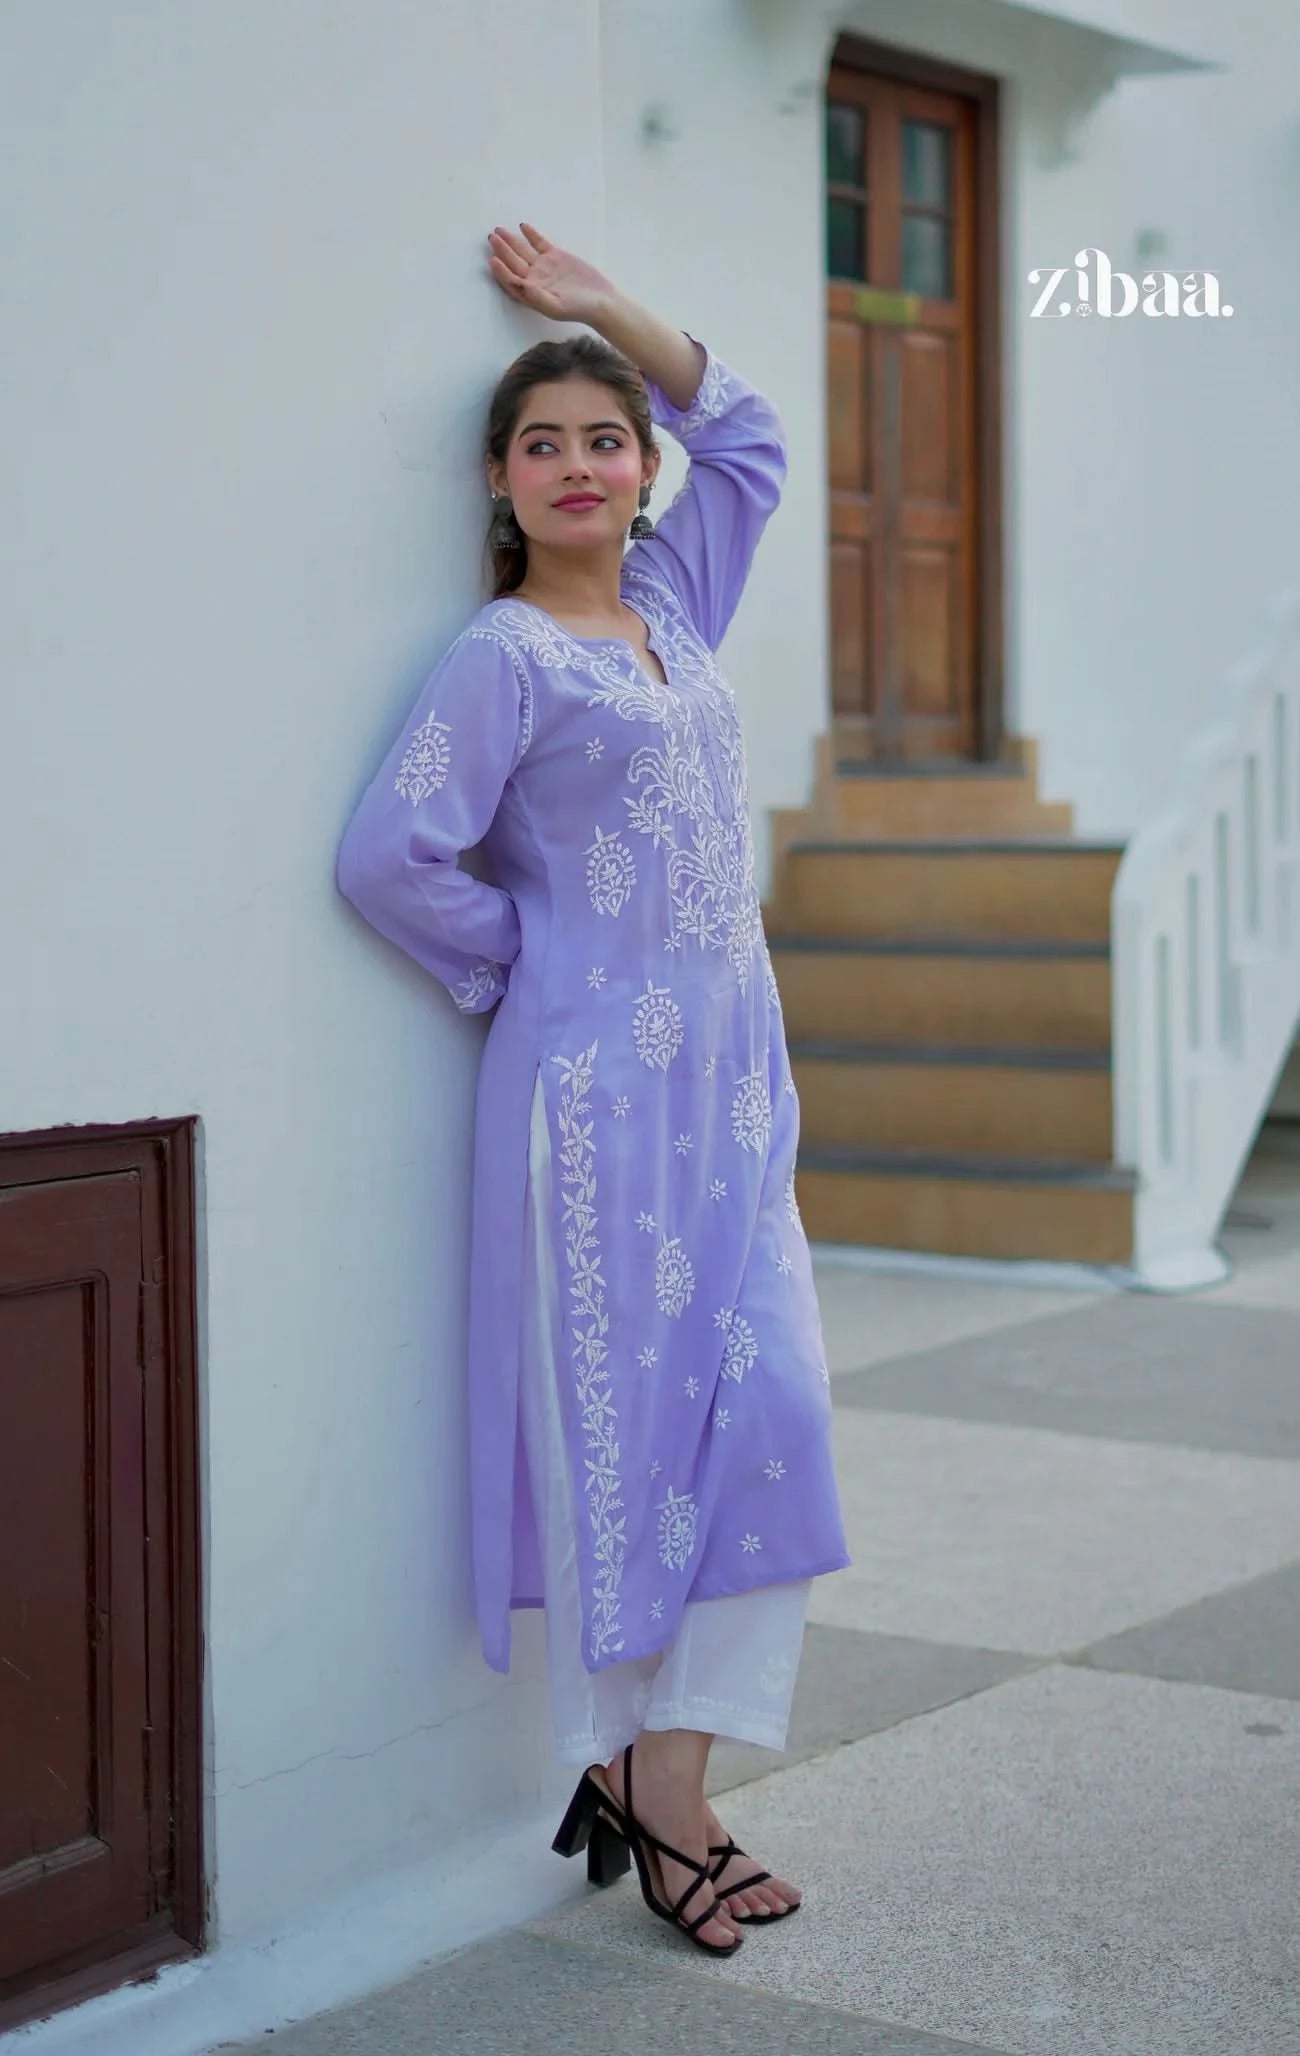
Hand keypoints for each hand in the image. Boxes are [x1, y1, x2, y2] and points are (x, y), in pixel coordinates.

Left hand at [485, 222, 617, 325]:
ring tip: (499, 230)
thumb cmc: (578, 309)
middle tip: (491, 237)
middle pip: (513, 262)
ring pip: (523, 250)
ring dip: (511, 241)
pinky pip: (539, 243)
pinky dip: (531, 235)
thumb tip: (518, 285)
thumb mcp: (555, 306)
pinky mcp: (555, 256)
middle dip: (502, 250)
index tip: (493, 259)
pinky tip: (522, 226)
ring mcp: (544, 266)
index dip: (501, 270)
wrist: (600, 300)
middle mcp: (534, 279)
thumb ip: (535, 297)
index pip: (511, 280)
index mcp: (531, 293)